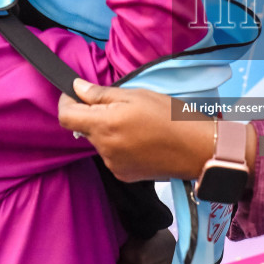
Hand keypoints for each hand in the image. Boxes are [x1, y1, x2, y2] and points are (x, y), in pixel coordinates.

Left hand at [58, 79, 215, 181]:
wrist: (197, 150)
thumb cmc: (172, 117)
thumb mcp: (137, 95)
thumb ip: (102, 94)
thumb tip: (77, 88)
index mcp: (104, 125)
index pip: (66, 117)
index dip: (66, 102)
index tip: (75, 94)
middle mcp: (104, 148)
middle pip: (85, 129)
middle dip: (94, 115)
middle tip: (121, 105)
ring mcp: (113, 164)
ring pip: (100, 141)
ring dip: (109, 130)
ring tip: (137, 123)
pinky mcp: (123, 174)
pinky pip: (112, 155)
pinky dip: (119, 145)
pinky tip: (141, 140)